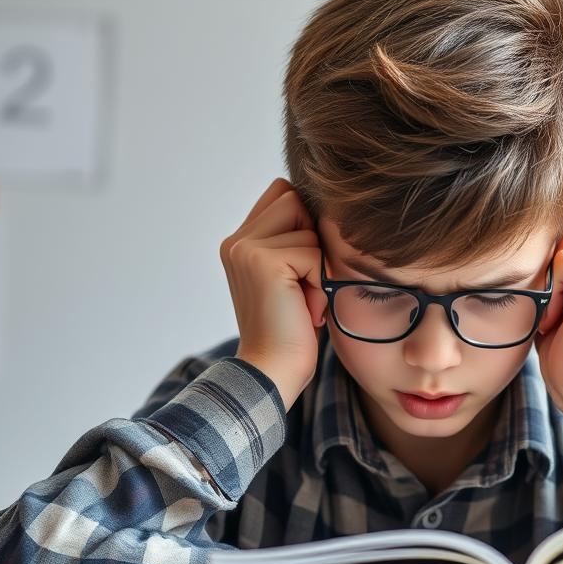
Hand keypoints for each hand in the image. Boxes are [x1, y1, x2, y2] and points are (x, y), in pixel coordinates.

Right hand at [219, 177, 327, 410]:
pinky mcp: (263, 261)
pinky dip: (318, 281)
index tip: (302, 268)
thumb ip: (294, 240)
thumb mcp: (292, 277)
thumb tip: (325, 208)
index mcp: (240, 243)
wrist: (273, 370)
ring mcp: (246, 249)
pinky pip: (313, 252)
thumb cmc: (291, 329)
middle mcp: (237, 241)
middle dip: (311, 240)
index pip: (282, 193)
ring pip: (307, 226)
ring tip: (303, 298)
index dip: (303, 223)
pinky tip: (304, 307)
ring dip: (316, 264)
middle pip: (293, 198)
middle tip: (304, 283)